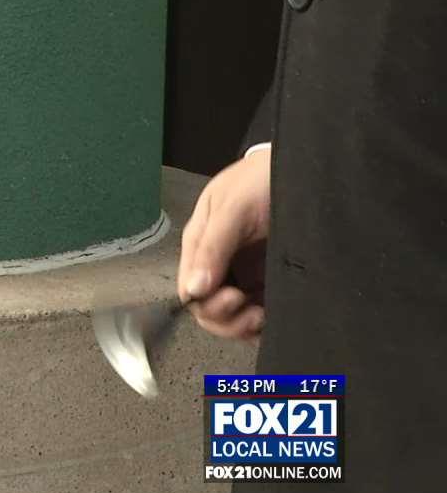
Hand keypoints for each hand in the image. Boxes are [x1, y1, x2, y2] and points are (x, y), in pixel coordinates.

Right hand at [177, 148, 270, 341]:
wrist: (302, 166)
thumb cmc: (261, 180)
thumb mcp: (234, 208)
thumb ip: (213, 248)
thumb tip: (193, 290)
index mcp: (200, 246)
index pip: (190, 290)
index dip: (207, 304)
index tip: (236, 298)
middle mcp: (217, 264)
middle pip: (207, 309)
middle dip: (226, 319)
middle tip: (254, 312)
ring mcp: (242, 274)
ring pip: (229, 316)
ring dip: (242, 326)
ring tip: (264, 316)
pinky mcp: (266, 281)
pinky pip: (255, 312)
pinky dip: (260, 326)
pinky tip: (273, 321)